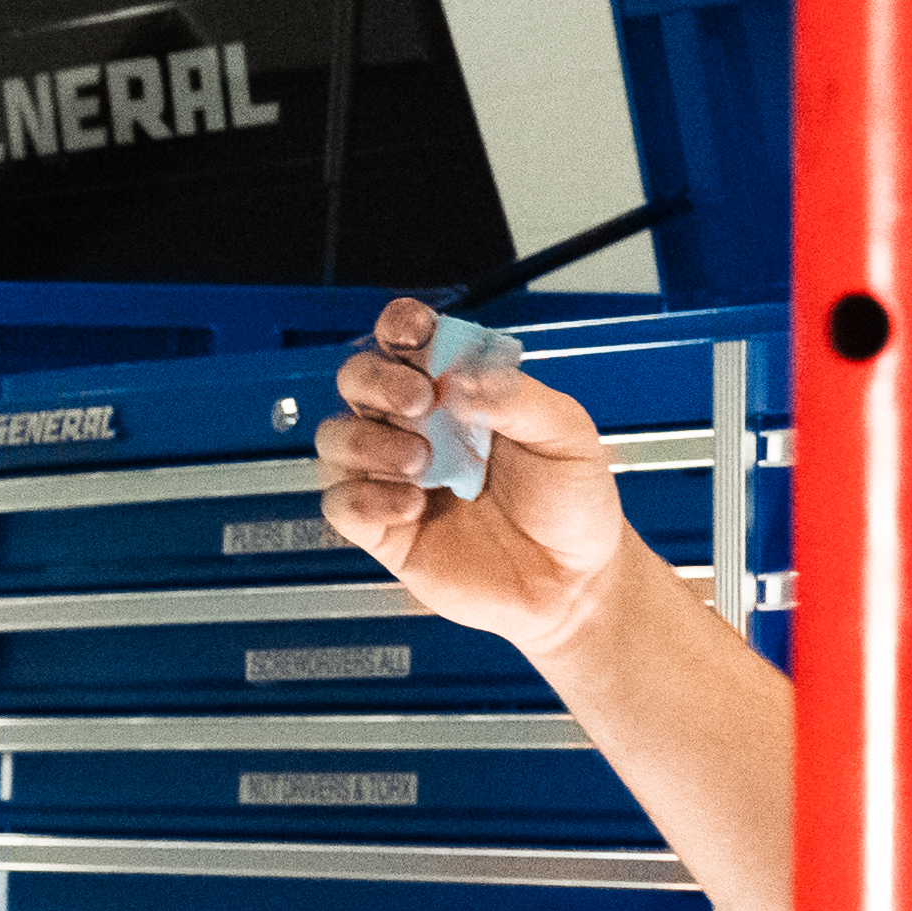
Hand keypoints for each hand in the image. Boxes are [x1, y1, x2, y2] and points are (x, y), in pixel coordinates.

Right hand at [310, 295, 653, 659]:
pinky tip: (412, 505)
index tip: (415, 335)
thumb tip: (462, 380)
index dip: (401, 328)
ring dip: (370, 441)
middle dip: (379, 381)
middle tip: (421, 402)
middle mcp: (419, 428)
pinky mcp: (384, 530)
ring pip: (336, 438)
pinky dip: (365, 499)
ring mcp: (395, 478)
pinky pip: (341, 504)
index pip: (409, 343)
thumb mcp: (565, 434)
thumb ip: (516, 397)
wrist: (574, 582)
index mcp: (459, 393)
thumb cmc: (572, 503)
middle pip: (358, 381)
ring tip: (423, 463)